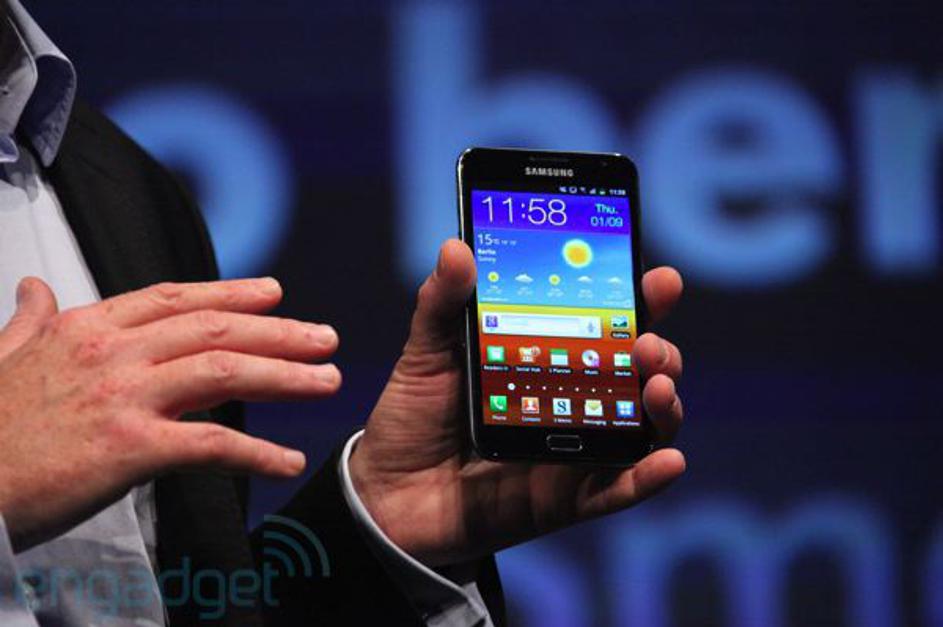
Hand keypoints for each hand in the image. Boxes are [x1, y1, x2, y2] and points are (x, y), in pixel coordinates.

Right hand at [0, 277, 340, 550]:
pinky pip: (210, 444)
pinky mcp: (128, 448)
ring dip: (285, 376)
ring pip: (224, 371)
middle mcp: (112, 353)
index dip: (230, 293)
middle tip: (325, 337)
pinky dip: (256, 453)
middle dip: (278, 330)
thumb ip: (30, 322)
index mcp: (88, 329)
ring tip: (327, 381)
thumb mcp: (3, 358)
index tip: (274, 293)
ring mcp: (123, 397)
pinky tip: (288, 460)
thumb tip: (36, 288)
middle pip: (214, 329)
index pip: (175, 299)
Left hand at [349, 239, 683, 566]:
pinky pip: (615, 492)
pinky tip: (667, 461)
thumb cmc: (414, 416)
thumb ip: (442, 304)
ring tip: (655, 387)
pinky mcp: (563, 499)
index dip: (640, 302)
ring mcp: (572, 451)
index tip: (660, 282)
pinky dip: (647, 479)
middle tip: (645, 344)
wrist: (384, 492)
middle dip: (658, 352)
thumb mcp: (426, 353)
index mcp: (548, 360)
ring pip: (641, 428)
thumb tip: (456, 247)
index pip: (606, 325)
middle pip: (638, 373)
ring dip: (663, 406)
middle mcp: (572, 402)